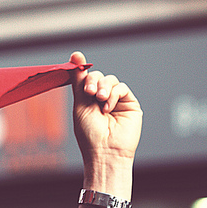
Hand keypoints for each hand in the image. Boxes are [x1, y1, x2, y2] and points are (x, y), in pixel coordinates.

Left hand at [70, 51, 141, 207]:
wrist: (105, 151)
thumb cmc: (90, 134)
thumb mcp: (80, 104)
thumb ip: (79, 80)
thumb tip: (76, 56)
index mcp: (87, 99)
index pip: (85, 78)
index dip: (82, 71)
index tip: (77, 59)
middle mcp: (101, 98)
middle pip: (98, 76)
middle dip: (92, 81)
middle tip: (89, 92)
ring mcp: (116, 101)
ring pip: (110, 80)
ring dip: (103, 87)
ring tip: (99, 100)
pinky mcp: (129, 104)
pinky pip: (122, 88)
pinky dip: (113, 94)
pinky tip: (107, 107)